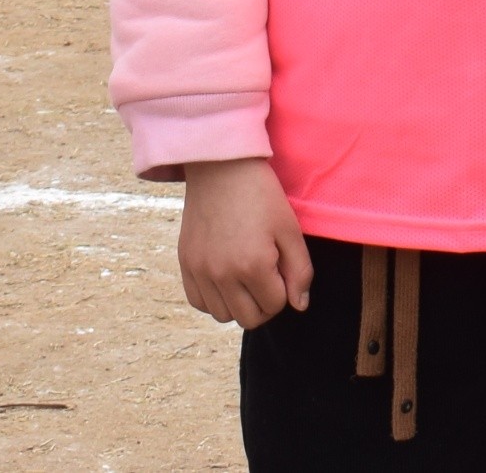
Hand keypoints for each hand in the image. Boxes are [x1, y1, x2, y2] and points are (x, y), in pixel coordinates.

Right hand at [175, 158, 315, 328]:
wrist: (221, 167)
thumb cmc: (261, 195)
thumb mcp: (289, 229)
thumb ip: (300, 271)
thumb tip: (299, 306)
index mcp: (253, 265)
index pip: (275, 305)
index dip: (285, 290)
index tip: (282, 267)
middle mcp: (222, 274)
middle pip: (248, 319)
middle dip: (264, 304)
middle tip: (268, 278)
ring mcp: (200, 270)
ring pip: (222, 316)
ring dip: (239, 304)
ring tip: (246, 277)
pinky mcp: (185, 264)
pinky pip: (199, 303)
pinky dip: (214, 299)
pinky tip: (226, 279)